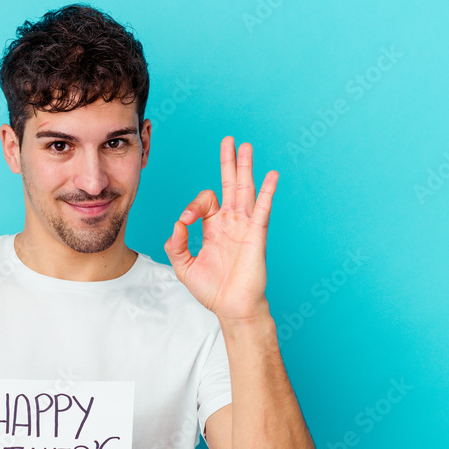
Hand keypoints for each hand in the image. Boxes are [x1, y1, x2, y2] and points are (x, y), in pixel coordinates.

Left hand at [164, 137, 276, 323]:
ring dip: (245, 168)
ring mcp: (244, 227)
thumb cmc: (211, 289)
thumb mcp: (184, 266)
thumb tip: (178, 222)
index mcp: (214, 228)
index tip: (185, 222)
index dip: (192, 206)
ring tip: (246, 146)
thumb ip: (177, 244)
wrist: (232, 308)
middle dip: (228, 163)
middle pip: (230, 185)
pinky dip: (266, 192)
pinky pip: (262, 210)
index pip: (205, 202)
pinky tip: (271, 175)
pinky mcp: (256, 236)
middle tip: (229, 140)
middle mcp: (230, 223)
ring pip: (245, 191)